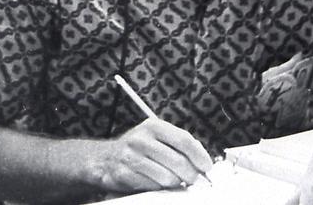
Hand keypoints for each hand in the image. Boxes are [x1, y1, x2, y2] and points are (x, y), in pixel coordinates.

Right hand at [83, 118, 214, 193]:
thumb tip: (203, 161)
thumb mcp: (157, 137)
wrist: (105, 158)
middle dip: (191, 175)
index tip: (207, 167)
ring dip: (173, 183)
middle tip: (191, 179)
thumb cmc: (139, 149)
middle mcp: (141, 138)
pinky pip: (153, 186)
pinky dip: (158, 187)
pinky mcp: (124, 174)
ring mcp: (131, 156)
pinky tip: (154, 181)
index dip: (200, 156)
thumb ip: (179, 144)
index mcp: (153, 126)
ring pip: (168, 178)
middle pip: (179, 162)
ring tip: (170, 179)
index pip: (184, 140)